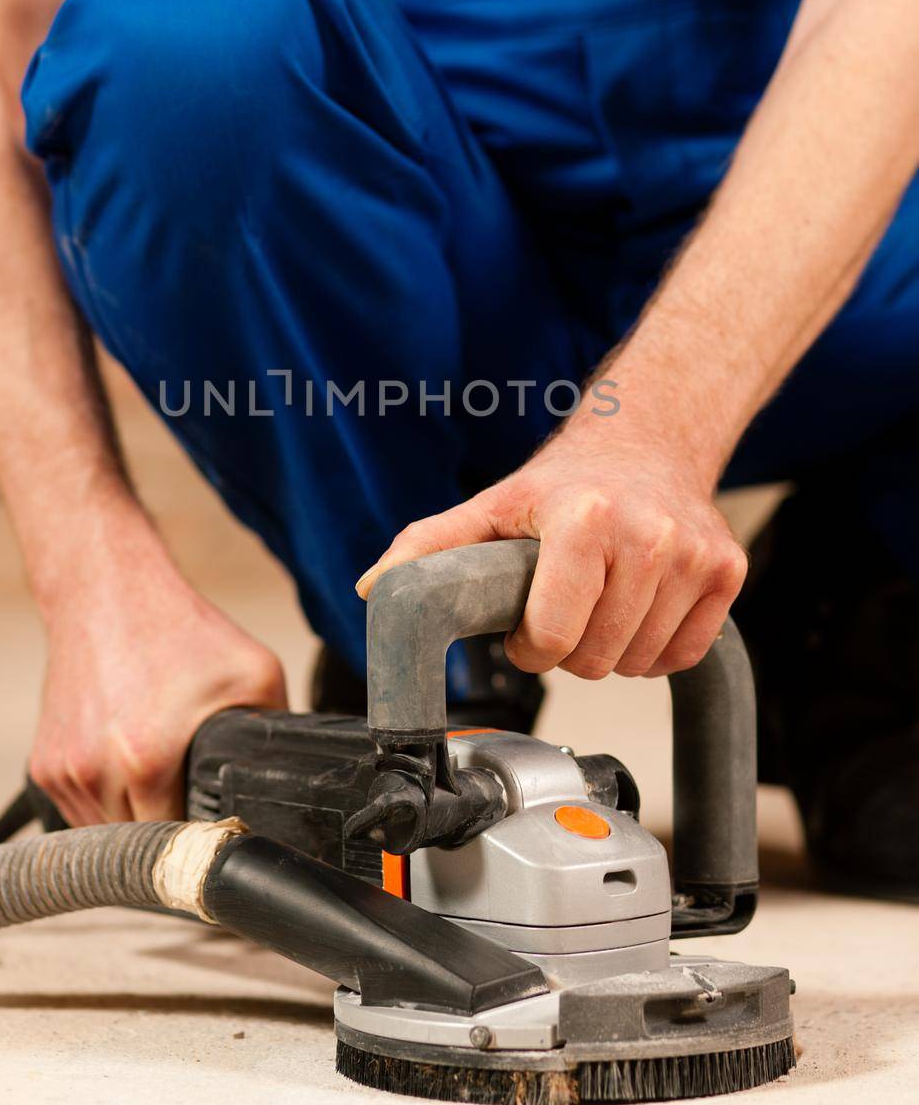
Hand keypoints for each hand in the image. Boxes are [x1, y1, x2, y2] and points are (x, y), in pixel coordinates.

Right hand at [30, 511, 286, 822]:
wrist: (105, 592)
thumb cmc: (178, 630)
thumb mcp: (254, 672)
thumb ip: (278, 730)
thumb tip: (299, 779)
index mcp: (146, 760)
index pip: (178, 847)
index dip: (204, 849)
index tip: (219, 844)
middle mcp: (95, 773)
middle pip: (140, 851)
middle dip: (172, 842)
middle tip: (198, 822)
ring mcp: (63, 772)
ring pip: (105, 840)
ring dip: (134, 829)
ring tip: (163, 797)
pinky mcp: (44, 766)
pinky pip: (80, 815)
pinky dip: (106, 808)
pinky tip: (130, 781)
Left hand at [356, 416, 747, 680]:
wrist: (648, 442)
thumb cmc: (564, 484)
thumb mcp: (492, 508)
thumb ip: (430, 549)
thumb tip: (375, 590)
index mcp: (584, 519)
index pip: (556, 636)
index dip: (531, 649)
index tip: (526, 631)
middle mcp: (648, 534)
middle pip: (597, 659)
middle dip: (570, 650)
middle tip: (563, 609)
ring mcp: (694, 554)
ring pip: (641, 662)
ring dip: (612, 650)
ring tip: (599, 602)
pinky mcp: (728, 570)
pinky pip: (684, 655)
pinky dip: (656, 649)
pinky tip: (638, 609)